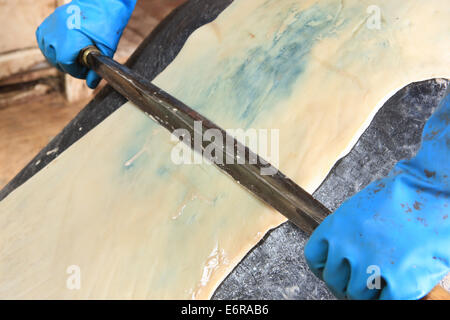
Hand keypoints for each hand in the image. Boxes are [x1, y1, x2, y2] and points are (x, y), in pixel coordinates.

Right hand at [36, 0, 136, 88]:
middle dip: (69, 65)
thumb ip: (96, 69)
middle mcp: (56, 34)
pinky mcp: (50, 19)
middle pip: (55, 59)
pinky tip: (62, 47)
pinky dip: (50, 45)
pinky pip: (43, 38)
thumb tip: (90, 85)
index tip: (85, 72)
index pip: (66, 65)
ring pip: (47, 50)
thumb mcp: (106, 50)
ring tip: (73, 56)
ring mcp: (51, 25)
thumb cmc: (108, 25)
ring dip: (59, 56)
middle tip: (82, 64)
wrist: (104, 2)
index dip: (77, 72)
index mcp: (69, 42)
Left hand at [305, 91, 449, 299]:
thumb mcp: (358, 209)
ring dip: (369, 290)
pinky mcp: (399, 281)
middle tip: (361, 280)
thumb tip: (342, 256)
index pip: (314, 259)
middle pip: (334, 280)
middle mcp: (348, 247)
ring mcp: (371, 265)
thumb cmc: (400, 195)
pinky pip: (385, 301)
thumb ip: (345, 233)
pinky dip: (391, 296)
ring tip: (383, 278)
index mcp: (335, 227)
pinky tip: (399, 282)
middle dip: (346, 282)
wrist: (432, 191)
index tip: (335, 271)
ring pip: (357, 294)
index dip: (324, 268)